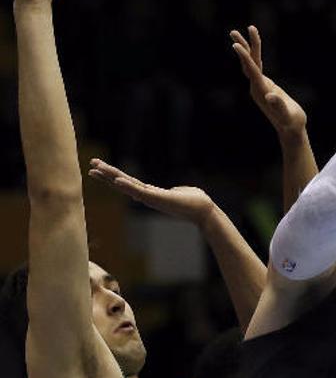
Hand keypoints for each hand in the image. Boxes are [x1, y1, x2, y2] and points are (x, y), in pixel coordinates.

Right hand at [88, 159, 215, 226]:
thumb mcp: (181, 192)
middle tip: (90, 166)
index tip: (99, 168)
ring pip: (128, 186)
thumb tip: (177, 191)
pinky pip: (141, 192)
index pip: (128, 182)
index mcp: (151, 193)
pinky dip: (129, 186)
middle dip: (106, 175)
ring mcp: (151, 198)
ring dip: (112, 178)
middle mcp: (148, 196)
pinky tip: (118, 181)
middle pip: (123, 183)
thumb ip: (175, 191)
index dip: (114, 176)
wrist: (204, 211)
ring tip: (96, 170)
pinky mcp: (158, 199)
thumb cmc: (194, 202)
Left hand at [230, 26, 306, 139]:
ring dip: (248, 48)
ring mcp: (260, 86)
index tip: (236, 44)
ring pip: (252, 63)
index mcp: (261, 91)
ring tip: (245, 31)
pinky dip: (255, 55)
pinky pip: (257, 67)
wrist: (291, 130)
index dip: (245, 57)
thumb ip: (279, 106)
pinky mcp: (265, 86)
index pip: (251, 70)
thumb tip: (270, 96)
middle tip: (233, 31)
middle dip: (244, 46)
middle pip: (248, 63)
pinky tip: (254, 48)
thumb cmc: (292, 123)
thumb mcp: (288, 115)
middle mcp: (257, 87)